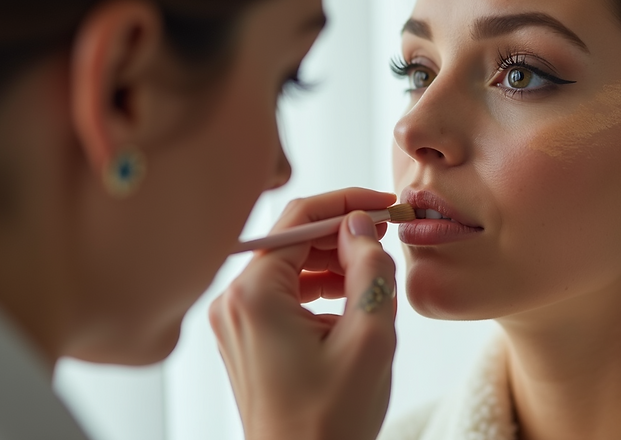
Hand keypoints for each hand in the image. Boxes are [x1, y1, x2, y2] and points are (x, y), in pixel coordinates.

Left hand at [210, 188, 397, 439]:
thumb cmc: (330, 422)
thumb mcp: (369, 338)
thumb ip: (370, 270)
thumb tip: (361, 224)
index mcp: (254, 295)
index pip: (300, 217)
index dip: (348, 202)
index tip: (386, 204)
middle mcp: (234, 301)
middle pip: (292, 239)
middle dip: (343, 234)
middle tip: (387, 236)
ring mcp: (235, 320)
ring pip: (290, 265)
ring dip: (333, 262)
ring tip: (374, 275)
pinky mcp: (245, 336)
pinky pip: (283, 293)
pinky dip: (318, 288)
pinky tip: (350, 301)